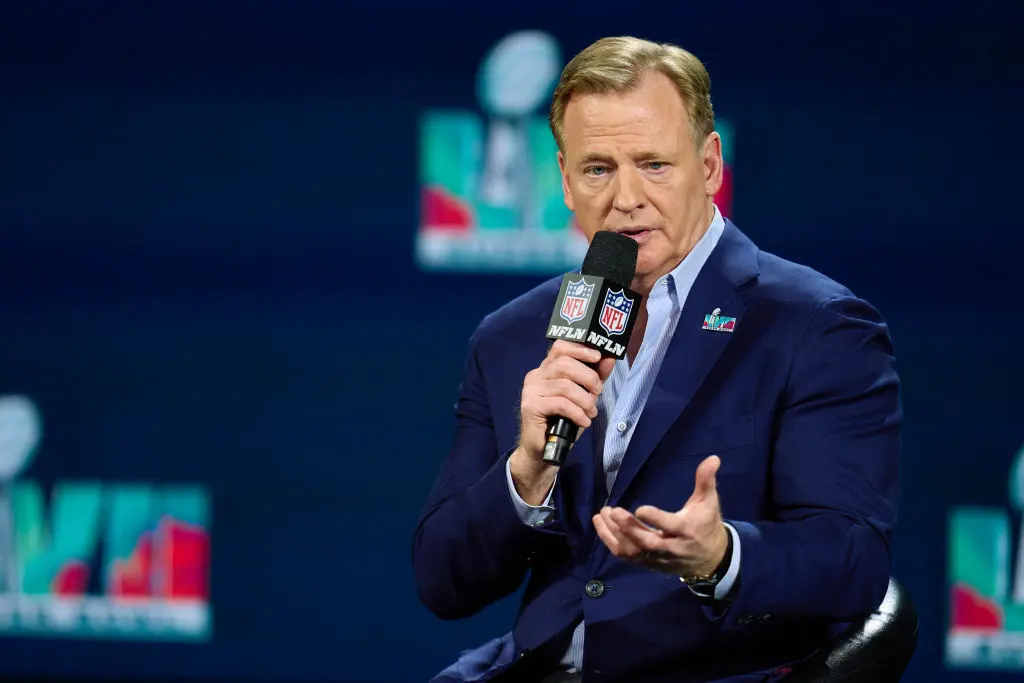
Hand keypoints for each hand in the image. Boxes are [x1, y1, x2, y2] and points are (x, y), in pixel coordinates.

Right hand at [509, 341, 615, 502]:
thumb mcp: (584, 397)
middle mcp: (536, 375)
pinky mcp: (530, 406)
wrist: (544, 450)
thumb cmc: (564, 422)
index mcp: (547, 369)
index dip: (580, 349)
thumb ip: (595, 377)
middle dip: (588, 378)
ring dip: (585, 400)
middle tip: (597, 393)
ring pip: (565, 385)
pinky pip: (560, 403)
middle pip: (565, 364)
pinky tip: (583, 421)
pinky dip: (577, 413)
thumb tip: (609, 358)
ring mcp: (531, 390)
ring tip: (590, 413)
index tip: (597, 357)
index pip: (560, 347)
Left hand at [593, 455, 728, 577]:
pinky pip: (627, 556)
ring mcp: (658, 558)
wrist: (711, 558)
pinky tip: (601, 524)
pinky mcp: (648, 563)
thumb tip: (713, 458)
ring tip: (602, 514)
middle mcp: (672, 548)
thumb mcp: (709, 502)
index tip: (640, 509)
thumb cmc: (706, 524)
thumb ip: (706, 480)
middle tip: (612, 511)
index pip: (671, 527)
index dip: (656, 520)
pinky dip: (611, 541)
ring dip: (615, 534)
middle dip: (629, 528)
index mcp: (687, 531)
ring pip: (634, 551)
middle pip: (648, 543)